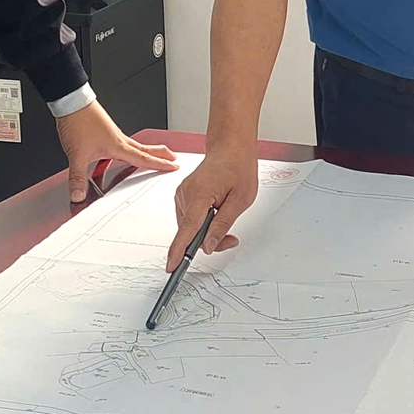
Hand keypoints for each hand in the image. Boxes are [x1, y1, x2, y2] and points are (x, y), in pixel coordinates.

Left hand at [54, 101, 177, 202]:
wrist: (71, 102)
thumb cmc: (78, 122)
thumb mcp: (77, 155)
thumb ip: (77, 178)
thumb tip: (78, 195)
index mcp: (118, 146)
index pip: (144, 158)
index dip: (160, 164)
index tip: (173, 166)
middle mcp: (118, 139)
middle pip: (145, 149)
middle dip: (161, 154)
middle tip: (174, 157)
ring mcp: (112, 134)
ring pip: (135, 145)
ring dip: (146, 151)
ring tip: (151, 156)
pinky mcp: (105, 131)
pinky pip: (123, 143)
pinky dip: (129, 148)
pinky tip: (120, 152)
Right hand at [169, 147, 254, 270]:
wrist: (231, 148)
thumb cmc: (238, 167)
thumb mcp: (241, 200)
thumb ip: (223, 225)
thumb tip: (209, 245)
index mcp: (199, 194)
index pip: (187, 229)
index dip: (179, 250)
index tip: (172, 266)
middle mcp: (185, 194)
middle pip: (189, 232)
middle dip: (208, 240)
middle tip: (230, 238)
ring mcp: (183, 194)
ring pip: (189, 227)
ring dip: (205, 231)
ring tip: (225, 217)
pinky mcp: (184, 196)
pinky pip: (190, 218)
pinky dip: (201, 222)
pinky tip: (215, 212)